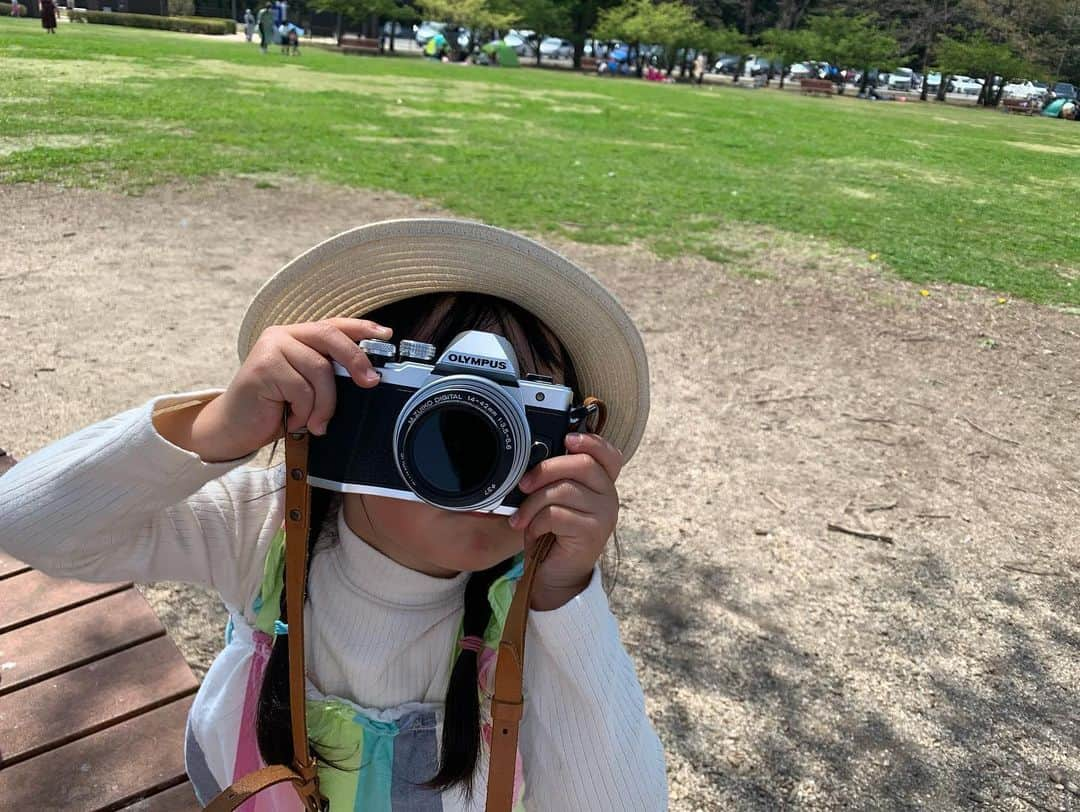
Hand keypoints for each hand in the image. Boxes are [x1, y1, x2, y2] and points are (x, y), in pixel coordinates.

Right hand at [187, 319, 391, 461]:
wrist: (234, 428)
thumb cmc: (274, 408)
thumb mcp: (307, 388)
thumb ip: (328, 375)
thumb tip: (367, 376)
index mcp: (296, 336)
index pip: (333, 324)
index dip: (361, 328)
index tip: (386, 334)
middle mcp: (283, 335)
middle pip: (330, 337)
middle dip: (356, 360)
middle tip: (370, 382)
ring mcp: (271, 348)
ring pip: (320, 370)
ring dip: (323, 403)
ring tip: (313, 420)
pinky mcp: (262, 366)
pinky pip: (302, 389)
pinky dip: (305, 411)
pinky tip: (292, 419)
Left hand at [508, 432, 623, 610]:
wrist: (557, 575)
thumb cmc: (553, 533)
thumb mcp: (555, 500)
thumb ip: (556, 478)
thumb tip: (534, 455)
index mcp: (602, 483)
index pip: (609, 454)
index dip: (591, 441)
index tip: (567, 439)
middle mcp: (610, 496)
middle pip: (582, 464)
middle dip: (546, 470)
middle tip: (523, 485)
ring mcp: (604, 514)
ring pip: (563, 490)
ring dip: (533, 504)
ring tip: (522, 519)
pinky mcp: (593, 533)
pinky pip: (557, 514)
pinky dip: (536, 523)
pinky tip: (532, 533)